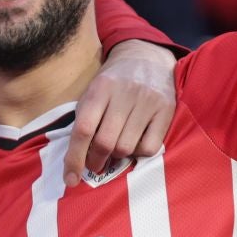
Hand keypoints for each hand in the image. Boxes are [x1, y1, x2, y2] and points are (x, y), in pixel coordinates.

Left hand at [65, 39, 178, 187]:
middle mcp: (124, 94)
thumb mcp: (93, 90)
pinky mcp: (166, 110)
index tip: (70, 179)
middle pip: (105, 142)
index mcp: (100, 88)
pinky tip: (134, 144)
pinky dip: (138, 153)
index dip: (74, 158)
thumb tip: (76, 159)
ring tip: (114, 152)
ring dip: (116, 158)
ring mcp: (147, 102)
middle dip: (95, 161)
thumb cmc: (114, 81)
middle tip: (94, 164)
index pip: (84, 129)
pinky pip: (150, 147)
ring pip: (127, 147)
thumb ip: (85, 118)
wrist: (147, 57)